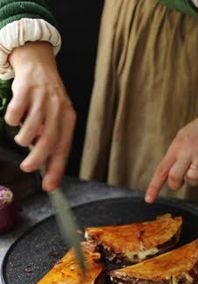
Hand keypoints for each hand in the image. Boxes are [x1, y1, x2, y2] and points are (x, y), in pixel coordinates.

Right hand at [5, 41, 75, 191]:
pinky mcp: (25, 90)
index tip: (49, 186)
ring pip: (31, 129)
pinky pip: (15, 114)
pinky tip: (15, 118)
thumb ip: (51, 140)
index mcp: (68, 118)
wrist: (37, 64)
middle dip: (37, 159)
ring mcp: (42, 99)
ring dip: (23, 139)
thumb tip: (46, 168)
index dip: (57, 169)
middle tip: (27, 168)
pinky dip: (12, 120)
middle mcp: (58, 109)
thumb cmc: (46, 98)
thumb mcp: (56, 118)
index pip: (64, 148)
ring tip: (21, 137)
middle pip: (49, 141)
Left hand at [145, 97, 197, 202]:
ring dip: (193, 181)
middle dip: (176, 185)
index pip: (161, 170)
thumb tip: (165, 175)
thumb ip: (174, 156)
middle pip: (174, 177)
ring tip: (197, 170)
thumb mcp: (182, 138)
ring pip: (192, 179)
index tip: (149, 199)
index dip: (154, 187)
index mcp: (177, 147)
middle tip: (180, 181)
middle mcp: (188, 151)